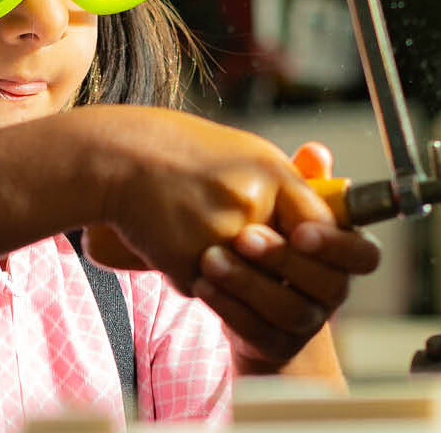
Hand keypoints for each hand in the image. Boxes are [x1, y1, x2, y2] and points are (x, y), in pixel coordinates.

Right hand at [70, 106, 332, 295]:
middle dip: (270, 273)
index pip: (321, 228)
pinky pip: (202, 288)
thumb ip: (287, 189)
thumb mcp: (246, 157)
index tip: (306, 251)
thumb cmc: (183, 152)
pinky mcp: (185, 262)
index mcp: (273, 175)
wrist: (119, 156)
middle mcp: (251, 205)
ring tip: (200, 240)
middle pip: (283, 266)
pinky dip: (188, 272)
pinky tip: (170, 241)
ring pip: (241, 283)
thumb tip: (322, 224)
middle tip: (250, 261)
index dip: (321, 249)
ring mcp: (217, 236)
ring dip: (227, 278)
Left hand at [192, 143, 382, 373]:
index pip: (364, 255)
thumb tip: (315, 152)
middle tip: (244, 236)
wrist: (252, 305)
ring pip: (289, 309)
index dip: (335, 244)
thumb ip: (301, 182)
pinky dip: (228, 306)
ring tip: (211, 258)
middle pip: (326, 283)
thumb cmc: (274, 244)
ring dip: (248, 282)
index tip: (299, 229)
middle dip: (283, 259)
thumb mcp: (285, 208)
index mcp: (344, 256)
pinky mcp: (275, 344)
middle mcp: (333, 292)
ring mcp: (306, 323)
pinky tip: (202, 283)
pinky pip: (256, 330)